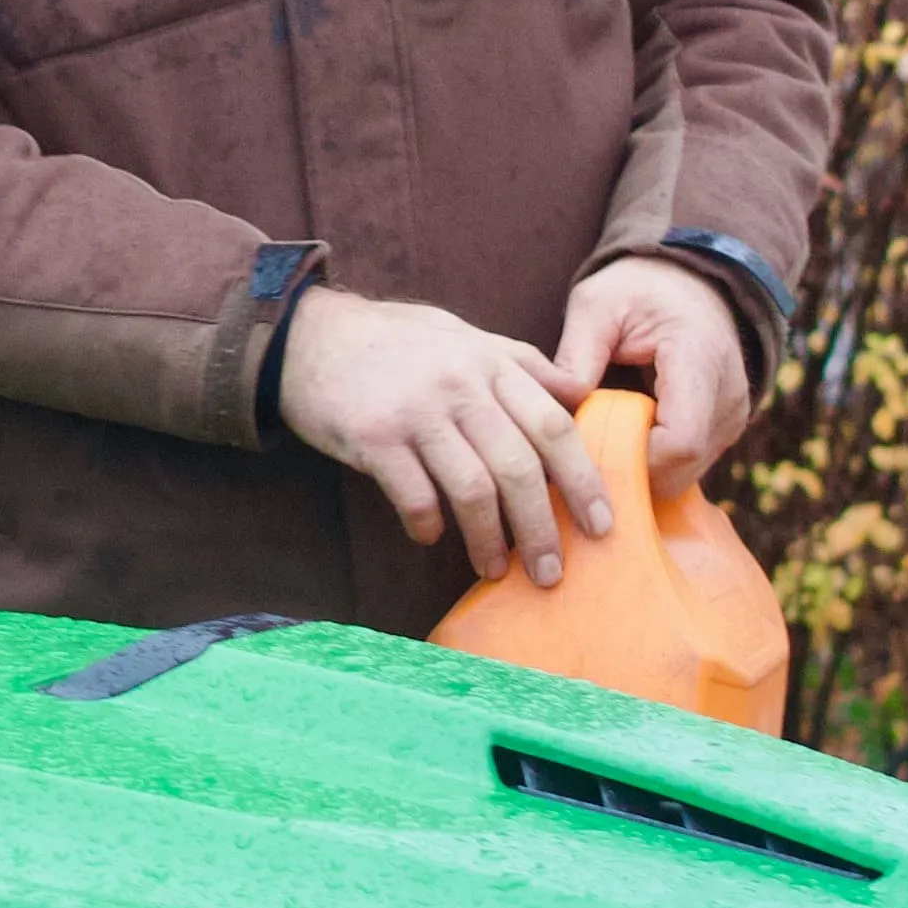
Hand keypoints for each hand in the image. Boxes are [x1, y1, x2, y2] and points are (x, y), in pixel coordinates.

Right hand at [276, 286, 607, 585]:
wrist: (307, 334)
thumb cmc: (392, 341)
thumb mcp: (463, 336)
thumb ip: (520, 363)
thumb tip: (579, 393)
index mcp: (490, 363)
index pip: (553, 426)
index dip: (583, 480)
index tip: (600, 524)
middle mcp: (460, 386)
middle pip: (519, 467)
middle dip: (542, 528)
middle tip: (552, 573)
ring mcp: (416, 412)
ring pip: (472, 490)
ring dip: (488, 540)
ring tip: (494, 570)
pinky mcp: (374, 437)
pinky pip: (413, 497)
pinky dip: (427, 526)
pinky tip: (429, 537)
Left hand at [554, 255, 758, 497]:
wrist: (690, 282)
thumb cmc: (640, 289)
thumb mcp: (596, 304)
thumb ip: (576, 356)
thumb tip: (555, 415)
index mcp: (699, 358)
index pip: (680, 442)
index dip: (630, 459)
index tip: (584, 449)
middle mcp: (727, 396)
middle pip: (680, 468)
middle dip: (627, 470)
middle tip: (579, 453)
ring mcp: (731, 417)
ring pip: (683, 476)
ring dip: (637, 469)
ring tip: (598, 440)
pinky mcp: (725, 430)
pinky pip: (687, 467)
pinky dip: (650, 463)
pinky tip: (620, 439)